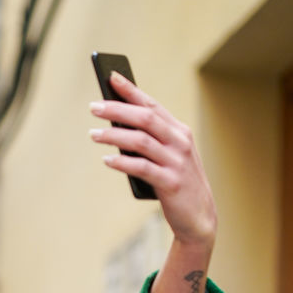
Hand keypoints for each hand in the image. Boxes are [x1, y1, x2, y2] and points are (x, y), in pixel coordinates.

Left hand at [90, 72, 216, 249]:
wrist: (199, 215)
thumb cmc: (175, 181)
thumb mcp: (166, 156)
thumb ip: (147, 140)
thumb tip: (114, 127)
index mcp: (179, 131)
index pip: (152, 105)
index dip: (131, 90)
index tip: (111, 77)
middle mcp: (180, 142)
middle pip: (145, 119)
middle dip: (118, 110)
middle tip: (93, 107)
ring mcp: (176, 162)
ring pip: (141, 141)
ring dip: (114, 135)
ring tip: (93, 134)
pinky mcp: (171, 183)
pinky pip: (142, 168)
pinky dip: (123, 163)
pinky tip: (107, 160)